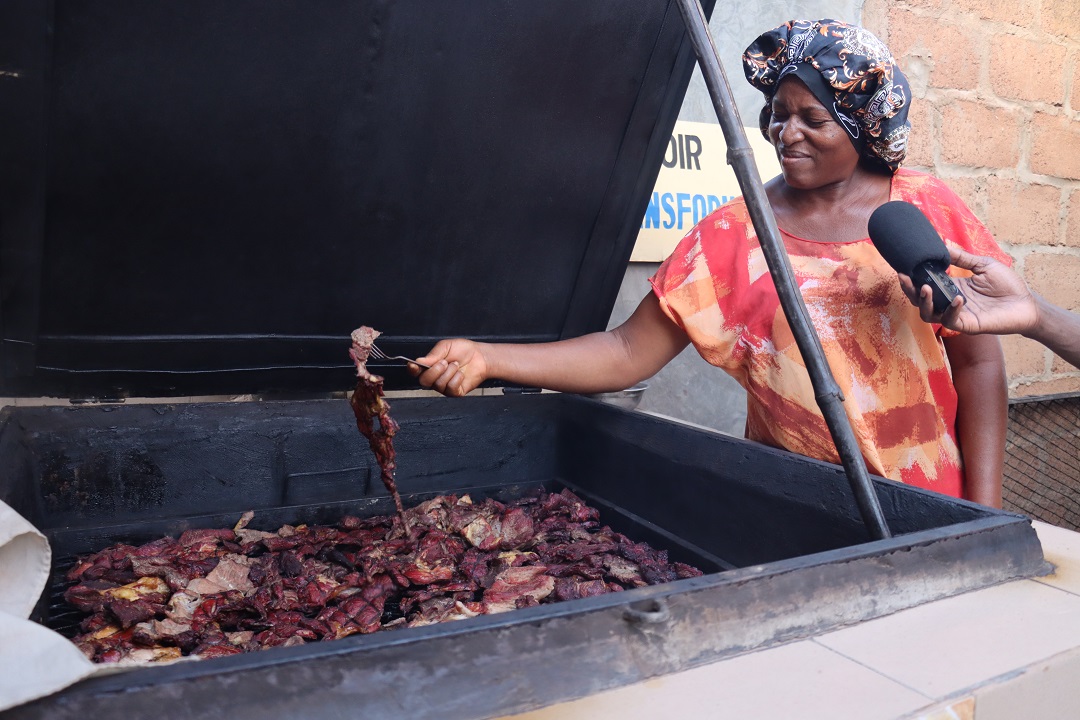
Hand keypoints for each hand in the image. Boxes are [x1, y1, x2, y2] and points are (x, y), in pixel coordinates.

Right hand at [411, 339, 489, 396]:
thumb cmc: (462, 350)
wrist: (480, 356)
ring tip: (456, 365)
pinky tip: (460, 374)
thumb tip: (419, 361)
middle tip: (444, 362)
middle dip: (434, 371)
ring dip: (449, 372)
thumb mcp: (446, 347)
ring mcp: (444, 387)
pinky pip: (450, 388)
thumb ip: (432, 355)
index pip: (415, 371)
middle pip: (424, 381)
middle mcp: (435, 378)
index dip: (412, 369)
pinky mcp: (454, 392)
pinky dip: (456, 378)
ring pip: (438, 384)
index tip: (413, 365)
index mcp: (429, 366)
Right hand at [897, 247, 1038, 335]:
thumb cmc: (1008, 284)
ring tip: (925, 289)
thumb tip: (944, 244)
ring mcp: (957, 314)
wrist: (1027, 303)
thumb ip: (962, 258)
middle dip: (909, 290)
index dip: (913, 279)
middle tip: (905, 278)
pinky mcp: (968, 325)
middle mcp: (950, 302)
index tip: (904, 268)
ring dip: (924, 302)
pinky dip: (951, 310)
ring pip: (929, 314)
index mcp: (952, 287)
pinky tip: (958, 298)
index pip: (925, 285)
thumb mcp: (983, 265)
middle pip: (920, 301)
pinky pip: (951, 321)